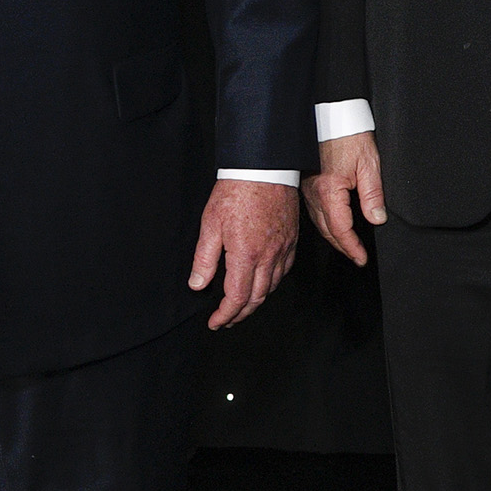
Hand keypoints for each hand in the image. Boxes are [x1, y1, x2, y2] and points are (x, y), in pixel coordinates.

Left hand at [190, 176, 299, 329]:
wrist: (265, 168)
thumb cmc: (236, 192)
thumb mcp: (210, 224)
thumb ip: (204, 258)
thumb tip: (198, 285)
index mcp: (246, 254)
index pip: (237, 297)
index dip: (225, 315)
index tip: (216, 322)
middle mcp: (268, 256)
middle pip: (257, 297)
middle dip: (241, 313)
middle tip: (227, 319)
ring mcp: (283, 248)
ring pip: (272, 286)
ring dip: (256, 300)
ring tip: (242, 305)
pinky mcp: (291, 240)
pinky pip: (284, 270)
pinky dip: (272, 283)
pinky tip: (264, 282)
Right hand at [304, 131, 387, 266]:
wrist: (331, 115)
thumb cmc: (348, 135)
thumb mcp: (369, 164)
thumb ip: (373, 195)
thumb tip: (377, 219)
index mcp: (329, 191)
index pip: (341, 229)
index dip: (352, 247)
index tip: (361, 258)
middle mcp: (314, 193)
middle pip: (328, 230)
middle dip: (343, 247)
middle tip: (356, 257)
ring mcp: (308, 189)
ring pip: (319, 222)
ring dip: (333, 237)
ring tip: (347, 246)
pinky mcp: (307, 183)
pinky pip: (315, 211)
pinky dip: (325, 223)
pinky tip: (332, 225)